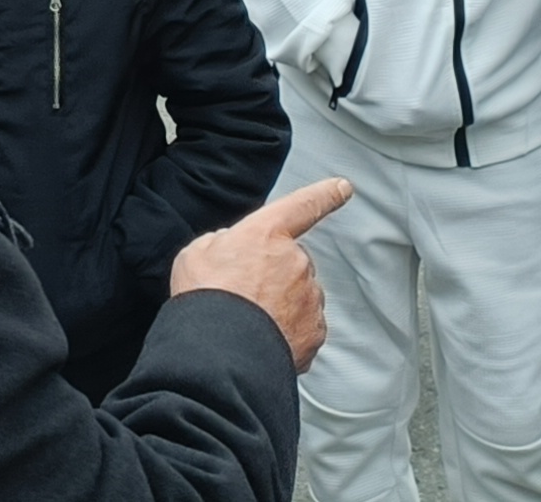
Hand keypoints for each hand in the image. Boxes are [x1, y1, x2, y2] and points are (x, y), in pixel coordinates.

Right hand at [168, 177, 345, 371]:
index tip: (343, 187)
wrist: (221, 352)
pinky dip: (289, 331)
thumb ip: (222, 243)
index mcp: (267, 233)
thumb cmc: (205, 299)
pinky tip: (263, 338)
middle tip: (243, 293)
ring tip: (249, 320)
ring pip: (301, 295)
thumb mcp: (197, 253)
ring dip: (282, 304)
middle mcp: (295, 261)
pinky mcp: (314, 332)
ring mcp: (308, 298)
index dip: (324, 195)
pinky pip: (305, 326)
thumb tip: (231, 250)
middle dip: (274, 274)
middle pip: (292, 261)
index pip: (302, 206)